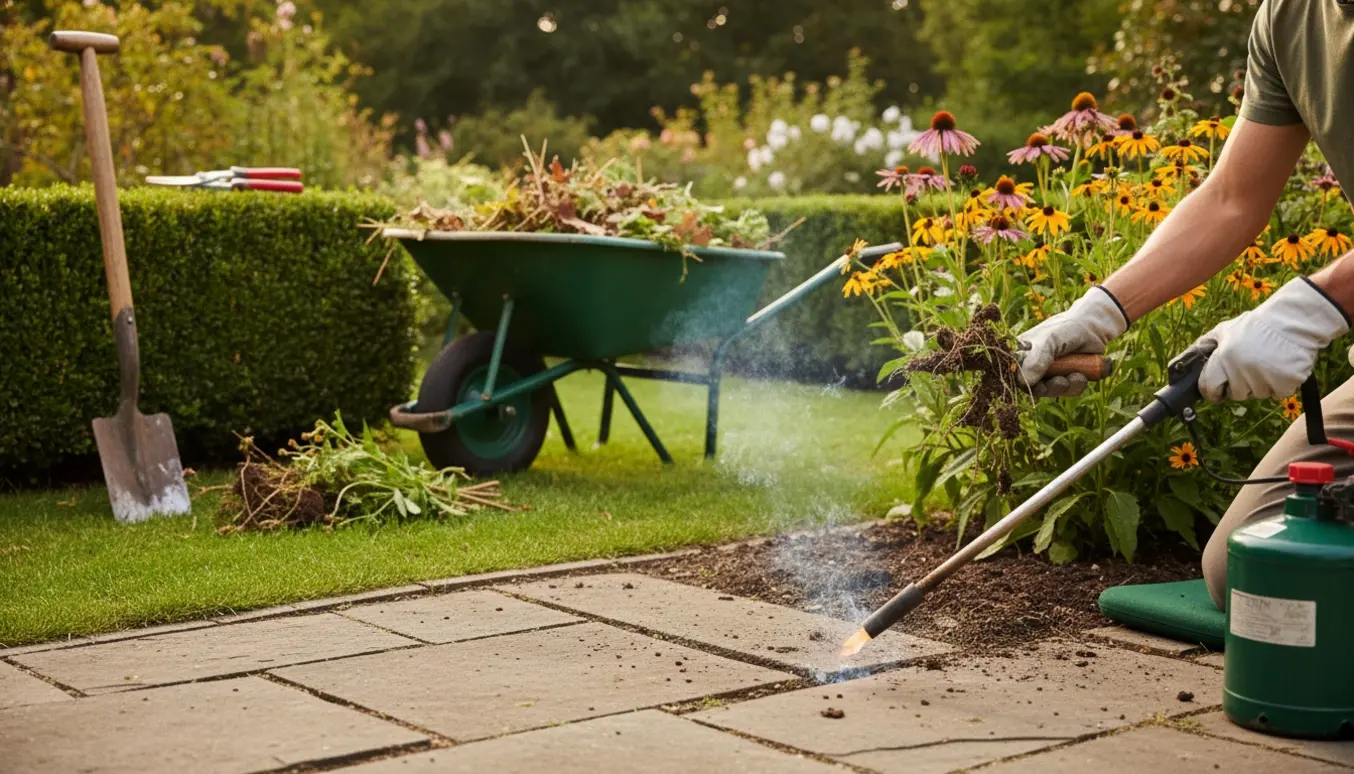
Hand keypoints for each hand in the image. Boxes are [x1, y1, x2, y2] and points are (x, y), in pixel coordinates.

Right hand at [1017, 287, 1128, 396]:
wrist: (1095, 327)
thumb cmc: (1067, 328)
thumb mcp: (1050, 340)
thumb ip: (1036, 360)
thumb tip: (1022, 383)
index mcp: (1021, 354)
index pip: (1014, 375)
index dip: (1026, 384)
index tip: (1041, 384)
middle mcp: (1033, 365)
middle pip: (1034, 388)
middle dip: (1051, 387)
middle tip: (1063, 381)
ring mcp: (1050, 373)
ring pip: (1053, 391)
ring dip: (1067, 387)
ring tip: (1079, 375)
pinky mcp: (1066, 378)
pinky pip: (1068, 391)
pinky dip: (1078, 386)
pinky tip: (1084, 375)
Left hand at [1193, 277, 1349, 401]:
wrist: (1295, 321)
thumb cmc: (1256, 326)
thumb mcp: (1224, 330)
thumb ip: (1203, 347)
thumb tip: (1183, 364)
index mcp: (1224, 358)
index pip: (1209, 388)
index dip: (1211, 389)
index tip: (1217, 387)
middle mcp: (1243, 371)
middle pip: (1234, 394)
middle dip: (1238, 384)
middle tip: (1248, 366)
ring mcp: (1265, 379)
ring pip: (1255, 394)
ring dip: (1258, 384)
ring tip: (1266, 362)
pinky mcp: (1286, 384)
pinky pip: (1276, 393)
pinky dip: (1277, 384)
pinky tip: (1279, 366)